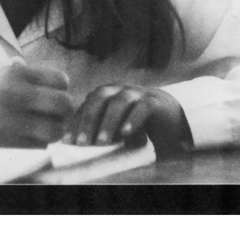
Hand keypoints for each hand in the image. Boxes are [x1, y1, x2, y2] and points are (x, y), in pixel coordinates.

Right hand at [0, 62, 72, 147]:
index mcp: (16, 75)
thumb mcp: (0, 75)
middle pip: (64, 104)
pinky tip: (23, 139)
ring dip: (53, 131)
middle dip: (64, 110)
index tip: (55, 93)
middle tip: (56, 113)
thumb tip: (62, 85)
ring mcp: (14, 123)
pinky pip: (40, 148)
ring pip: (55, 130)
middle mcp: (17, 97)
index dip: (61, 87)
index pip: (60, 79)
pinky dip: (37, 145)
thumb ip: (30, 78)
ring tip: (41, 128)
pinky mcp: (10, 147)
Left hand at [64, 84, 192, 156]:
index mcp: (108, 94)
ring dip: (108, 121)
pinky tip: (126, 133)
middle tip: (81, 142)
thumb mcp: (117, 130)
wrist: (172, 119)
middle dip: (88, 119)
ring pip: (120, 101)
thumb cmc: (139, 127)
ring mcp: (139, 93)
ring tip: (102, 142)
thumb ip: (101, 134)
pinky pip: (143, 107)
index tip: (67, 141)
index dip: (76, 121)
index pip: (87, 104)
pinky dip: (133, 119)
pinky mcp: (156, 102)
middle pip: (100, 97)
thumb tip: (76, 149)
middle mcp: (121, 90)